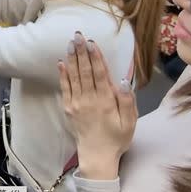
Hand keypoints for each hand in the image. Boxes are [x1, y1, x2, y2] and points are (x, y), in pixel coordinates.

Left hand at [57, 32, 137, 179]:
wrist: (97, 156)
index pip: (100, 74)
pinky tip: (61, 62)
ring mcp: (76, 103)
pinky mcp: (68, 108)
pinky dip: (63, 74)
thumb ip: (127, 100)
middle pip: (85, 71)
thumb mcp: (130, 122)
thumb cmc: (117, 138)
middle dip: (81, 51)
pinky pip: (65, 88)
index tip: (92, 42)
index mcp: (105, 101)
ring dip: (72, 58)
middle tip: (78, 35)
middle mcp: (89, 99)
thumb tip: (124, 80)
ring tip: (70, 43)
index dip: (96, 57)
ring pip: (74, 76)